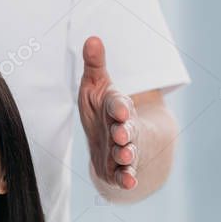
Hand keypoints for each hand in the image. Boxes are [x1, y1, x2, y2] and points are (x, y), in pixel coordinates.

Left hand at [77, 36, 138, 189]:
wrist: (121, 138)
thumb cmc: (104, 109)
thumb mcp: (97, 86)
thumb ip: (95, 65)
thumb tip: (92, 38)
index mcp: (116, 106)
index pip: (118, 104)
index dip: (118, 107)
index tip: (120, 109)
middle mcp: (123, 128)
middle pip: (126, 129)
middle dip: (124, 131)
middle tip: (121, 134)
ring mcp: (124, 149)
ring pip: (127, 152)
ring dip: (126, 155)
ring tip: (124, 157)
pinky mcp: (120, 168)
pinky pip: (124, 173)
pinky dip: (127, 178)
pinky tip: (128, 183)